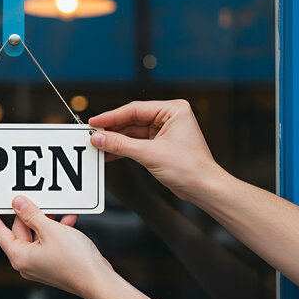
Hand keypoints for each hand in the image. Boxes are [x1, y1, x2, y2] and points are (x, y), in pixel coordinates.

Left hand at [0, 195, 167, 298]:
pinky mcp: (54, 262)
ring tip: (58, 208)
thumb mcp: (50, 230)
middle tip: (36, 198)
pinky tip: (68, 218)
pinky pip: (50, 240)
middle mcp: (27, 262)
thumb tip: (18, 204)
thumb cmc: (75, 262)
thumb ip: (32, 214)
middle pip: (21, 230)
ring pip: (38, 233)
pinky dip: (58, 229)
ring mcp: (40, 263)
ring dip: (48, 220)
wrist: (98, 280)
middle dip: (32, 213)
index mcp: (20, 256)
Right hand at [89, 100, 224, 201]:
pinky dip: (123, 148)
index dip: (112, 116)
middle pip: (132, 119)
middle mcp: (169, 117)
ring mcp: (165, 131)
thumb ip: (121, 145)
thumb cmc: (191, 169)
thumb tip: (99, 138)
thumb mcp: (150, 154)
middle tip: (93, 134)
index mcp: (173, 110)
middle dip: (112, 129)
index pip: (135, 109)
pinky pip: (136, 142)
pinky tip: (110, 153)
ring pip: (132, 132)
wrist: (204, 189)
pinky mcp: (160, 144)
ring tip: (99, 145)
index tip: (95, 122)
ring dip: (116, 140)